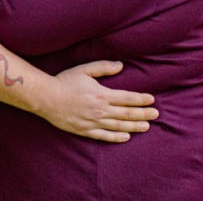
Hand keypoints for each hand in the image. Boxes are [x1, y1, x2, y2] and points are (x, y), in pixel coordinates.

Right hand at [41, 61, 157, 142]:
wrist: (46, 98)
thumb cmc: (65, 81)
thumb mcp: (84, 70)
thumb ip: (104, 67)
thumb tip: (121, 65)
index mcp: (102, 95)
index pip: (127, 98)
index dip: (141, 99)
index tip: (151, 100)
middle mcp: (100, 110)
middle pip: (127, 114)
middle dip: (143, 114)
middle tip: (156, 114)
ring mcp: (94, 122)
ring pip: (119, 126)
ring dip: (135, 126)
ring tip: (146, 126)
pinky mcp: (86, 131)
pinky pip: (105, 136)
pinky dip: (117, 137)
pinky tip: (126, 137)